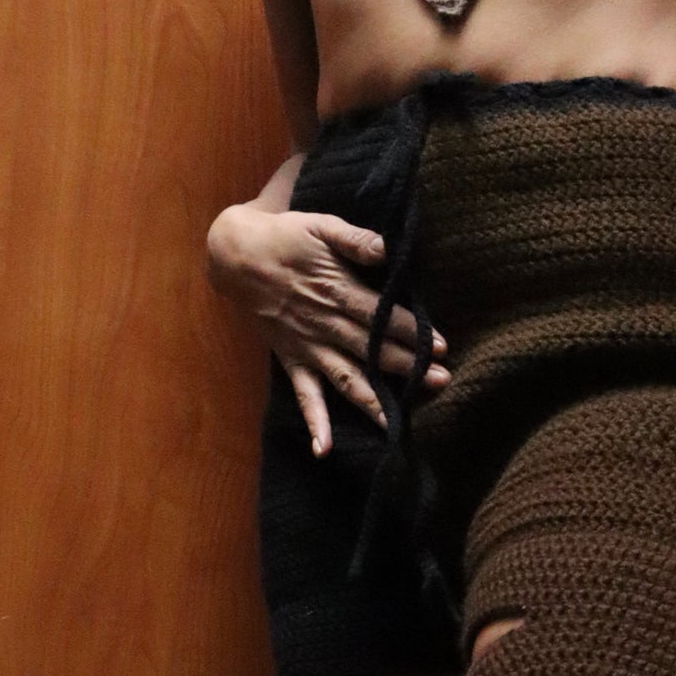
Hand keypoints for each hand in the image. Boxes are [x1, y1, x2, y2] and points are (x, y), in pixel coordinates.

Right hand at [206, 202, 449, 455]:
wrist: (235, 255)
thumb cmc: (286, 236)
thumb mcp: (321, 226)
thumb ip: (355, 239)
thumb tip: (387, 249)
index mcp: (336, 291)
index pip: (380, 316)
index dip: (410, 331)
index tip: (439, 346)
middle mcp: (325, 325)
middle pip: (370, 350)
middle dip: (406, 367)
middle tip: (440, 381)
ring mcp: (308, 347)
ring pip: (346, 378)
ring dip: (373, 400)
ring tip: (398, 422)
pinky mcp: (292, 359)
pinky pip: (304, 395)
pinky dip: (314, 422)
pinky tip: (323, 450)